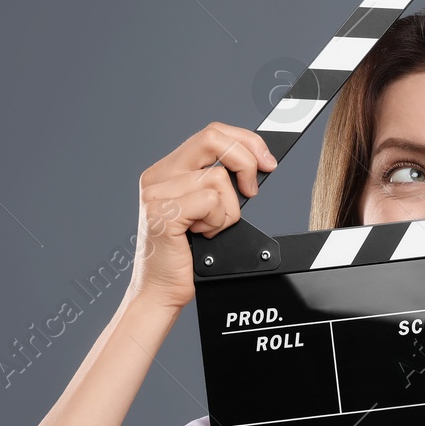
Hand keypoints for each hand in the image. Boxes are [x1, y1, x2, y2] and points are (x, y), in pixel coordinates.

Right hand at [123, 121, 276, 311]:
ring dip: (228, 211)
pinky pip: (211, 202)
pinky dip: (218, 222)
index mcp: (166, 171)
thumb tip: (257, 162)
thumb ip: (218, 183)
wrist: (160, 291)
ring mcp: (157, 193)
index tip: (266, 160)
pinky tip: (202, 236)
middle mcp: (158, 176)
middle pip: (214, 139)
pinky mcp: (164, 212)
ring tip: (210, 229)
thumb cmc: (186, 256)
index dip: (245, 141)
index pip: (212, 134)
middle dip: (246, 160)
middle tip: (252, 189)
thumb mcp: (205, 211)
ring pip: (219, 179)